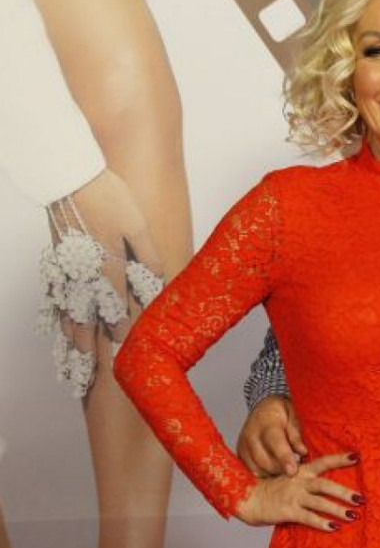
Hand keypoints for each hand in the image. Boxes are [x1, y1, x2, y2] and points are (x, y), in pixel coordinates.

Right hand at [38, 169, 164, 395]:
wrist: (67, 173)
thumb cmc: (108, 194)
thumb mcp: (136, 223)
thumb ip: (146, 255)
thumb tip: (156, 281)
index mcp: (106, 264)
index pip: (116, 306)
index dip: (120, 330)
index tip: (123, 352)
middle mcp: (83, 271)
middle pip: (85, 317)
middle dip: (89, 347)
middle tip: (91, 374)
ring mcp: (65, 265)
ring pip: (67, 310)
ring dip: (70, 338)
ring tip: (74, 361)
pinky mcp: (56, 256)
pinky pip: (55, 293)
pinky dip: (57, 314)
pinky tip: (59, 326)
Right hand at [235, 452, 363, 529]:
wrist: (249, 498)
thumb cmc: (273, 489)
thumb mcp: (291, 477)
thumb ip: (307, 478)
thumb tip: (329, 483)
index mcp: (301, 471)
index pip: (323, 462)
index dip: (339, 459)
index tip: (356, 457)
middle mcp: (299, 482)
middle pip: (326, 485)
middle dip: (345, 492)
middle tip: (361, 498)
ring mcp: (294, 496)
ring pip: (320, 502)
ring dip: (338, 509)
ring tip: (353, 515)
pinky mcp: (288, 511)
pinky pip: (308, 518)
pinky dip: (322, 523)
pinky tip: (334, 527)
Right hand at [238, 395, 306, 476]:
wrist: (263, 406)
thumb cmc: (281, 411)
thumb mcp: (293, 416)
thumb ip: (296, 434)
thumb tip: (302, 452)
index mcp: (266, 423)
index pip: (275, 443)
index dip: (284, 458)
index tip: (293, 471)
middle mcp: (251, 435)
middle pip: (264, 460)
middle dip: (281, 470)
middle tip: (295, 472)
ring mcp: (243, 445)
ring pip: (257, 469)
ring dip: (273, 474)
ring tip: (286, 471)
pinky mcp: (241, 454)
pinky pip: (252, 470)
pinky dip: (264, 474)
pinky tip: (276, 472)